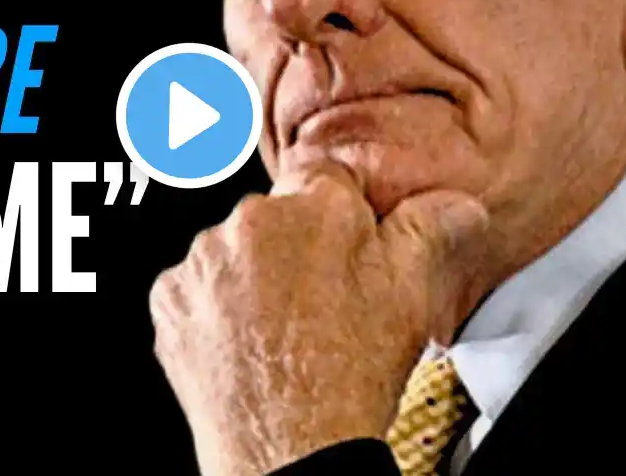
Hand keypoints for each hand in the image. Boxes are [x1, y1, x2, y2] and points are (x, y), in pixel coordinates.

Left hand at [149, 162, 490, 475]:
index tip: (343, 248)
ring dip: (249, 276)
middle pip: (274, 216)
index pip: (324, 177)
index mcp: (313, 207)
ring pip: (231, 250)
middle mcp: (249, 221)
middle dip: (293, 246)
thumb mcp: (411, 296)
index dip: (338, 214)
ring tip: (280, 331)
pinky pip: (195, 287)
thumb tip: (456, 202)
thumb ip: (430, 229)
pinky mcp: (169, 297)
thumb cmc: (351, 375)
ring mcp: (202, 260)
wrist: (290, 449)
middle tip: (319, 302)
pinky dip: (213, 308)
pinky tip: (244, 343)